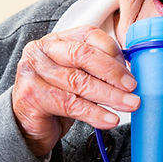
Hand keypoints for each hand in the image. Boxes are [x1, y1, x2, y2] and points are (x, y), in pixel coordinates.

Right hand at [12, 25, 138, 156]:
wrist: (30, 125)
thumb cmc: (58, 97)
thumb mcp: (79, 77)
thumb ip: (98, 69)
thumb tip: (130, 72)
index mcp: (58, 39)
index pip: (89, 35)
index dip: (113, 52)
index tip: (131, 70)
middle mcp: (42, 50)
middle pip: (83, 55)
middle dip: (112, 72)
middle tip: (133, 88)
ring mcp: (33, 71)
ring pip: (78, 81)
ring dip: (109, 95)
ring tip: (129, 105)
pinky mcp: (31, 95)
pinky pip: (69, 104)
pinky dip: (94, 113)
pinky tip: (110, 120)